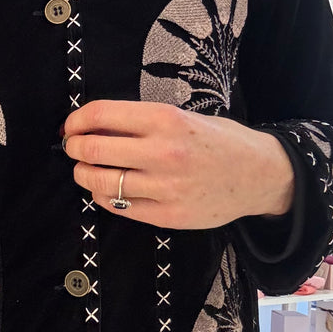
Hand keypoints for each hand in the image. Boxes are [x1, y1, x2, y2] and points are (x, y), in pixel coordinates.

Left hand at [62, 100, 294, 229]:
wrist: (261, 175)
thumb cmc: (219, 140)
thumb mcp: (182, 117)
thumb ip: (140, 123)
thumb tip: (93, 127)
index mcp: (165, 119)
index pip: (101, 115)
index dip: (76, 120)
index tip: (71, 125)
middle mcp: (163, 152)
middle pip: (94, 150)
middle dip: (74, 147)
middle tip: (72, 147)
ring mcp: (165, 187)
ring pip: (101, 182)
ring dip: (83, 174)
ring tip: (85, 169)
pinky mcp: (167, 215)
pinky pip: (118, 206)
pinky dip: (103, 196)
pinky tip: (105, 189)